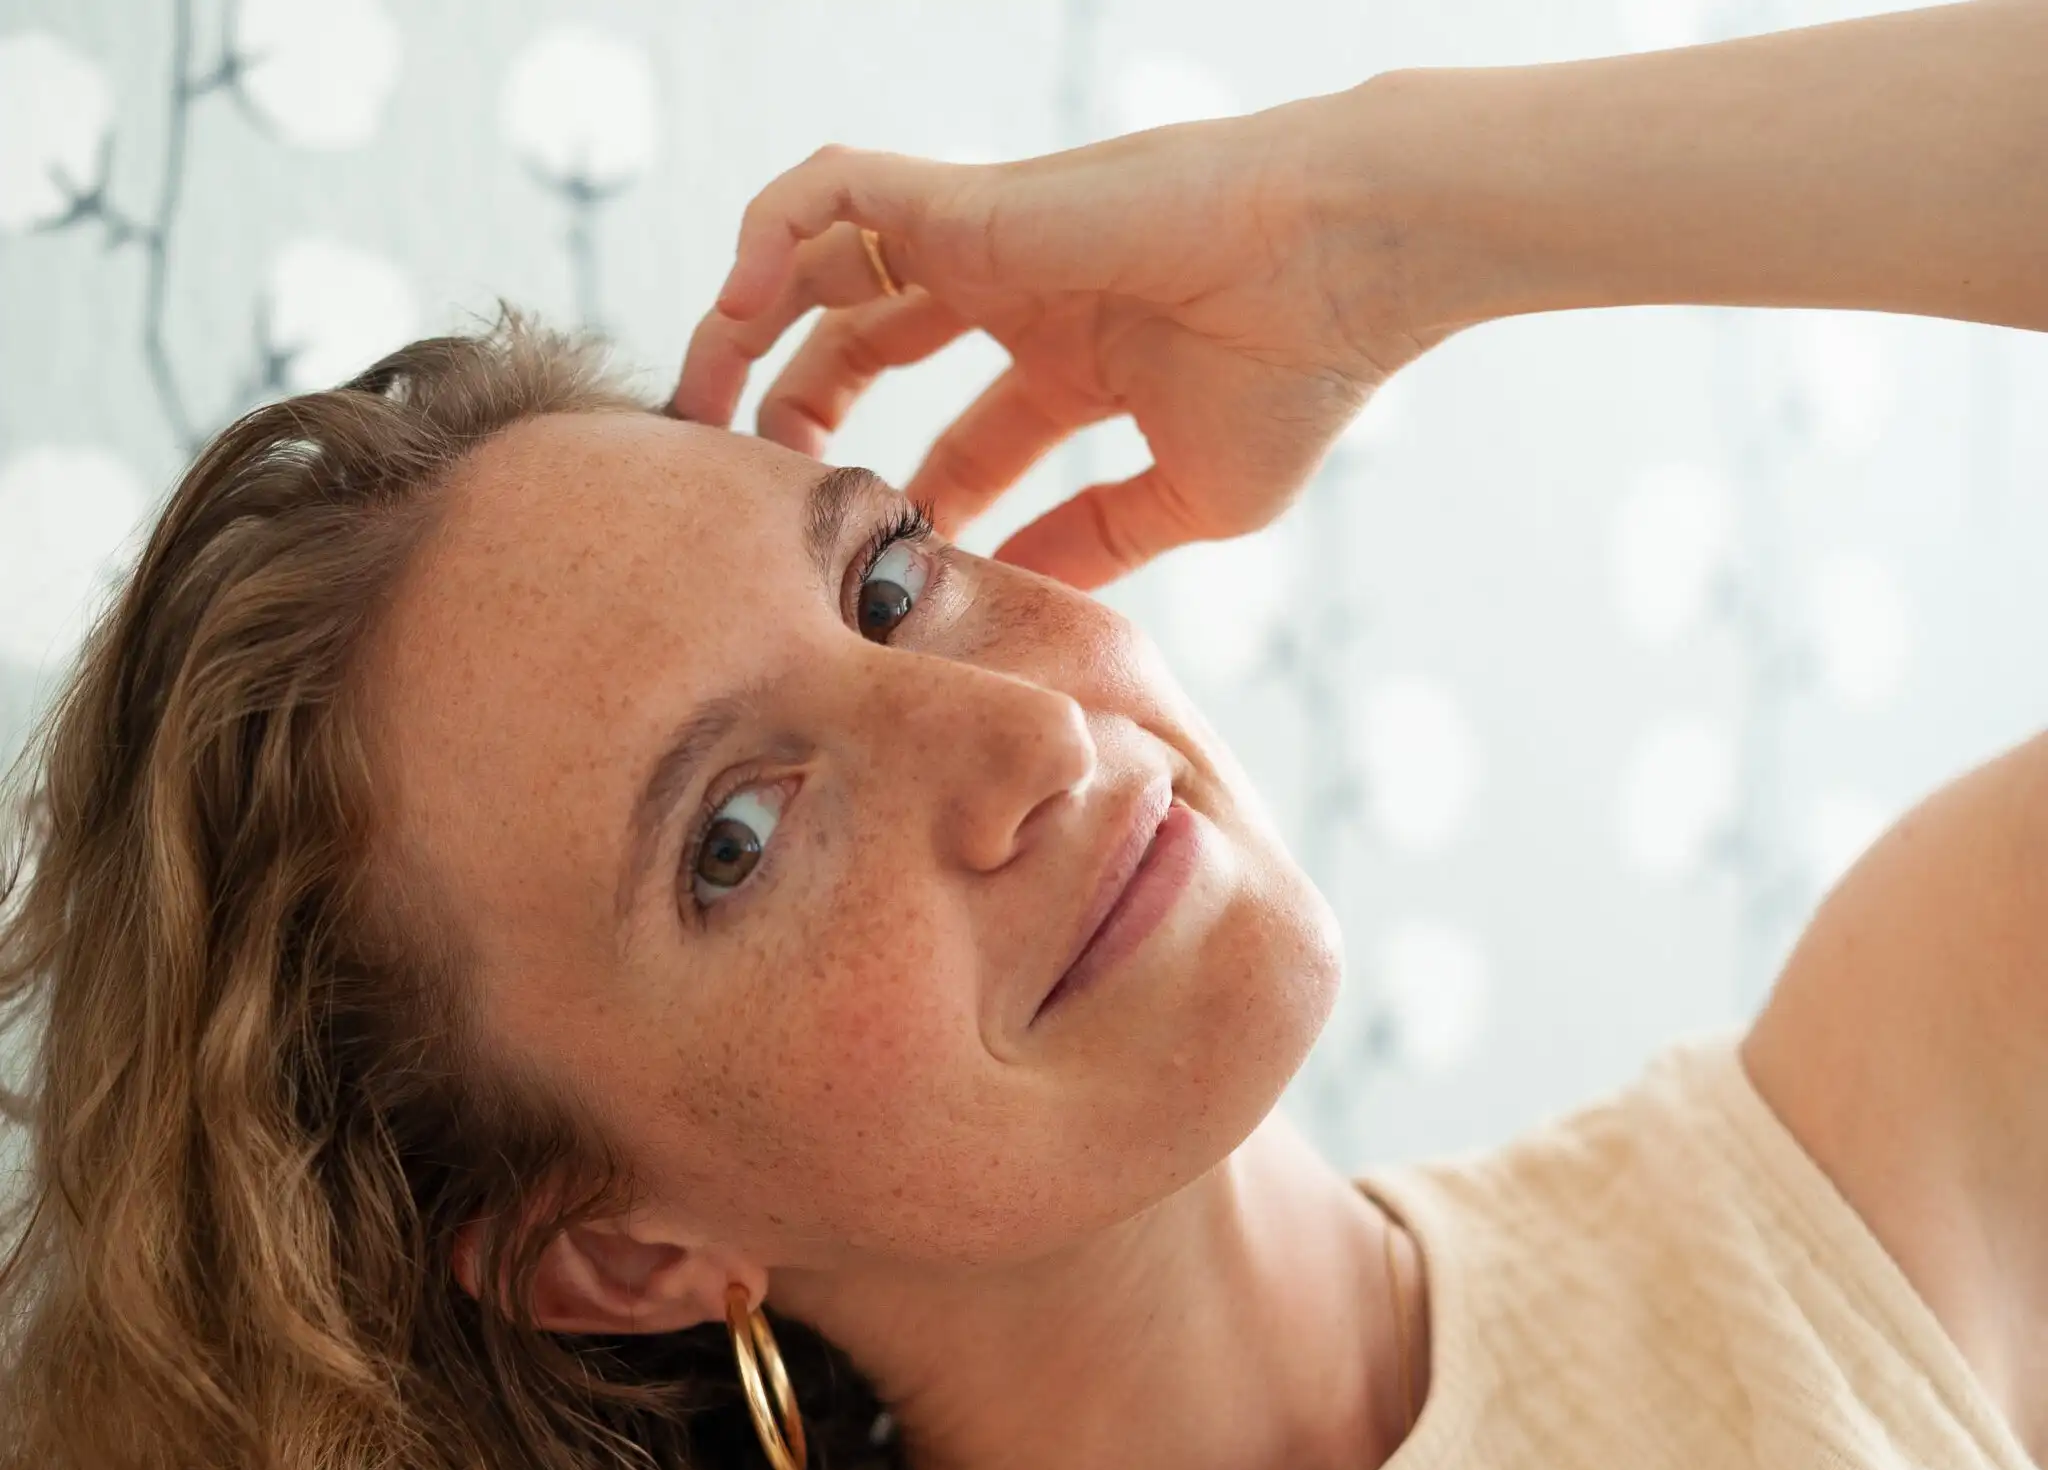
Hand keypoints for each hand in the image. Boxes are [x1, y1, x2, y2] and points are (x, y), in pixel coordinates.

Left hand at [670, 88, 1445, 589]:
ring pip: (826, 262)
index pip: (953, 442)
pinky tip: (737, 308)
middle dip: (796, 416)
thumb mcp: (1184, 498)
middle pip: (865, 346)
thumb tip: (1019, 604)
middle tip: (747, 491)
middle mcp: (1020, 294)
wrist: (1349, 265)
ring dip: (750, 325)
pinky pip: (832, 192)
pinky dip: (769, 234)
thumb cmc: (1302, 374)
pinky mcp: (972, 201)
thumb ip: (1094, 542)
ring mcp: (991, 242)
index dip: (901, 509)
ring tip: (698, 398)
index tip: (865, 575)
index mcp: (1073, 361)